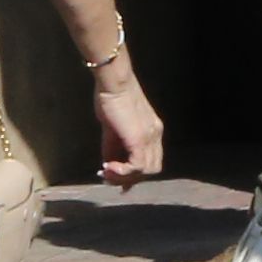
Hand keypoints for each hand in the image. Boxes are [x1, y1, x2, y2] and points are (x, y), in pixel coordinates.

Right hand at [90, 63, 164, 186]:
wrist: (114, 84)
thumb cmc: (111, 101)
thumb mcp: (112, 130)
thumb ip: (113, 148)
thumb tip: (108, 166)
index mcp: (153, 132)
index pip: (151, 161)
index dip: (134, 174)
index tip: (115, 177)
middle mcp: (156, 136)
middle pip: (151, 169)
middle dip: (128, 178)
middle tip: (108, 176)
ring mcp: (150, 138)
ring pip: (145, 171)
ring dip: (123, 177)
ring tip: (106, 171)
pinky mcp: (140, 139)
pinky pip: (137, 166)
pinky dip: (122, 172)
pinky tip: (107, 166)